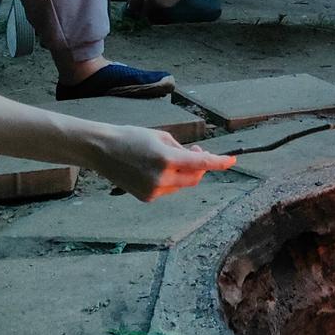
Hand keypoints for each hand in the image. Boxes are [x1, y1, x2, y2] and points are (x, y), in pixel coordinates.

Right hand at [94, 126, 235, 200]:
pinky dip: (170, 179)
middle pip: (195, 178)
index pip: (201, 163)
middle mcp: (162, 178)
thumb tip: (196, 159)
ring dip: (184, 172)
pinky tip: (155, 168)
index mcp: (167, 159)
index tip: (232, 160)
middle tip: (197, 150)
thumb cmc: (131, 137)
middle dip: (201, 166)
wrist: (102, 150)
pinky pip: (168, 189)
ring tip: (168, 157)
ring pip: (181, 184)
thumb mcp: (161, 136)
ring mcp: (154, 191)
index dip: (219, 162)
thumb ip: (182, 149)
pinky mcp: (147, 198)